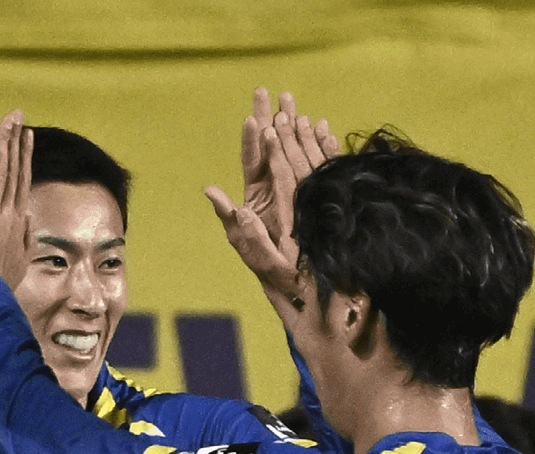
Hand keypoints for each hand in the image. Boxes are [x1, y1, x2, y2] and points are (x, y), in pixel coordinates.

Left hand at [0, 111, 34, 291]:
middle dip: (15, 140)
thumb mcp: (22, 259)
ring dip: (1, 143)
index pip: (22, 181)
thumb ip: (26, 236)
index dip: (25, 156)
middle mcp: (6, 214)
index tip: (27, 136)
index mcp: (17, 222)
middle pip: (12, 169)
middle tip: (17, 117)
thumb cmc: (1, 284)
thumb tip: (28, 218)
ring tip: (6, 122)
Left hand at [204, 89, 338, 317]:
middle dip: (267, 118)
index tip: (253, 118)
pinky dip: (317, 144)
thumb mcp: (249, 248)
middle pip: (268, 147)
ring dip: (291, 124)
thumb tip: (212, 192)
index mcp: (255, 197)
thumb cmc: (268, 268)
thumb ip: (234, 221)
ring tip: (291, 98)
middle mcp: (271, 188)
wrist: (296, 281)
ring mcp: (291, 188)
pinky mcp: (310, 194)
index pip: (252, 162)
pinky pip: (314, 164)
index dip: (252, 141)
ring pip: (290, 150)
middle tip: (265, 91)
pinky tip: (322, 124)